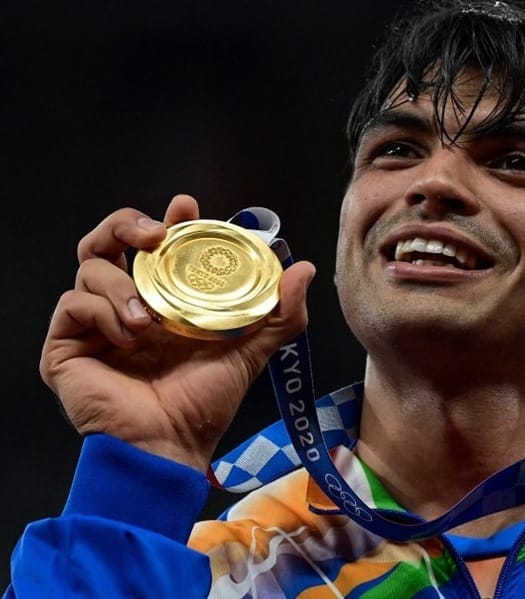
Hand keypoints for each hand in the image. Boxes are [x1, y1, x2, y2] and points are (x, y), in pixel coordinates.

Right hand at [40, 194, 315, 471]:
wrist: (172, 444)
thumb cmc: (206, 401)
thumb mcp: (250, 350)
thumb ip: (279, 312)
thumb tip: (304, 267)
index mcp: (161, 301)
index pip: (154, 247)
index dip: (166, 220)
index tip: (186, 206)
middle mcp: (125, 305)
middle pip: (107, 241)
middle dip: (127, 224)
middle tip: (155, 234)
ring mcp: (94, 324)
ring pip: (89, 267)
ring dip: (122, 284)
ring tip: (149, 319)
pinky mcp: (66, 345)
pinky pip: (73, 304)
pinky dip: (103, 313)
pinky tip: (130, 337)